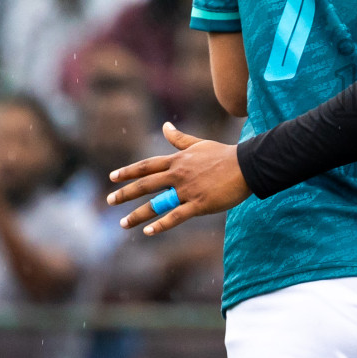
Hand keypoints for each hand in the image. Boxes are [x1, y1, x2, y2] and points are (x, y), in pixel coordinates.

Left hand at [108, 122, 252, 235]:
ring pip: (157, 203)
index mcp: (178, 161)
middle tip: (109, 201)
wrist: (247, 166)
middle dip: (125, 193)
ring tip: (123, 223)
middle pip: (146, 185)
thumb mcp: (199, 144)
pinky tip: (148, 232)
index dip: (128, 172)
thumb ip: (179, 139)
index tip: (112, 177)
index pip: (147, 166)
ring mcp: (188, 190)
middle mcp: (178, 175)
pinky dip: (161, 224)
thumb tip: (164, 125)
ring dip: (138, 214)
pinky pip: (176, 216)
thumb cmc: (224, 155)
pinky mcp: (199, 204)